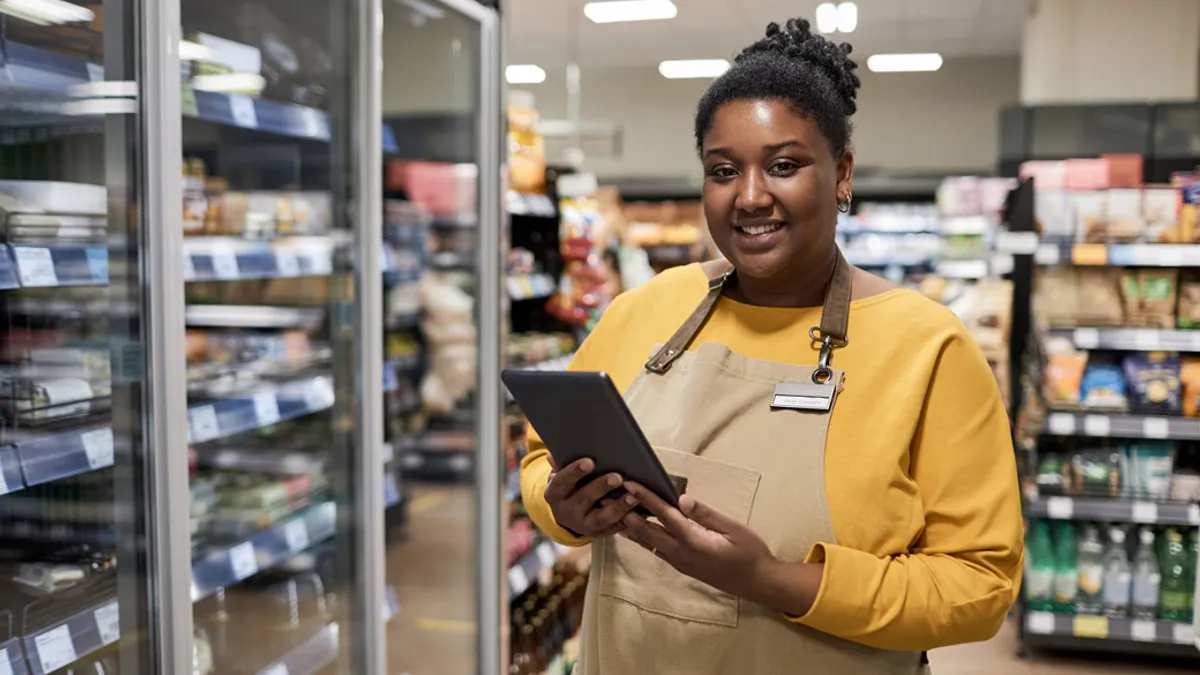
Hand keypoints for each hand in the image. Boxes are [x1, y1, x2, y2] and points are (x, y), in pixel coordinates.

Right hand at [544, 456, 636, 537]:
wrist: (571, 515)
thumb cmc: (570, 487)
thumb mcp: (561, 477)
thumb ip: (560, 466)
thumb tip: (552, 455)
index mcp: (554, 495)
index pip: (562, 482)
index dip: (574, 472)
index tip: (590, 461)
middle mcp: (566, 512)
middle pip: (584, 499)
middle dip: (601, 487)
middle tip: (618, 477)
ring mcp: (583, 526)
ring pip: (601, 518)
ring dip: (619, 507)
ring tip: (633, 496)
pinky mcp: (600, 533)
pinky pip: (615, 527)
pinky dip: (628, 518)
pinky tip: (640, 509)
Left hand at [620, 482, 780, 605]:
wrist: (757, 582)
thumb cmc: (749, 552)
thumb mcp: (733, 528)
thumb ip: (706, 514)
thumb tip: (682, 498)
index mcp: (694, 541)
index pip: (664, 515)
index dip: (645, 499)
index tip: (630, 485)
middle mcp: (681, 554)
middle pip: (647, 531)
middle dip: (627, 513)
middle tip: (607, 498)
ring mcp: (679, 562)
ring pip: (648, 543)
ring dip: (630, 527)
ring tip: (612, 512)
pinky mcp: (681, 566)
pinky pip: (655, 550)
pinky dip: (642, 538)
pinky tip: (634, 531)